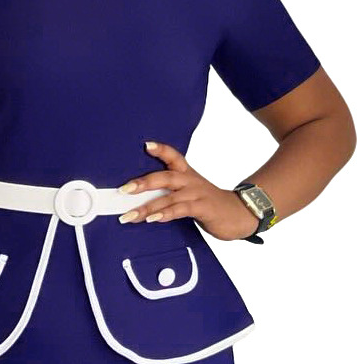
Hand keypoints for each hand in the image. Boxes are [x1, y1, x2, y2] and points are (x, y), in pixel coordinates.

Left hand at [116, 140, 259, 240]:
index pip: (174, 157)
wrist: (240, 214)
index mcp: (187, 174)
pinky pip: (180, 209)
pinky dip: (165, 214)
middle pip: (165, 176)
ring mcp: (197, 194)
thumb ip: (170, 194)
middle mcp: (190, 181)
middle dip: (142, 182)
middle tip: (123, 189)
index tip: (146, 145)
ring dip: (147, 207)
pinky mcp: (203, 208)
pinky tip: (153, 219)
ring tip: (129, 215)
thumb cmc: (210, 205)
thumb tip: (141, 201)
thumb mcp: (191, 194)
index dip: (161, 150)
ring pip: (168, 197)